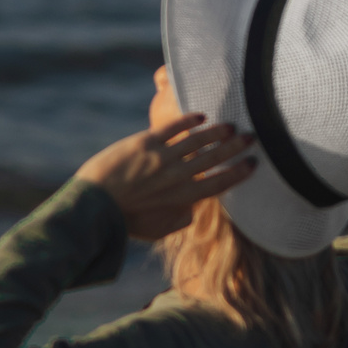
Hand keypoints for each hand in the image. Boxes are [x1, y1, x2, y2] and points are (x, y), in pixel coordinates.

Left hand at [75, 112, 258, 240]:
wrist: (94, 205)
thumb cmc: (124, 221)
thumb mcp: (157, 230)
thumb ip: (180, 221)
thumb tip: (193, 212)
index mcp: (184, 199)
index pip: (221, 183)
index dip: (240, 172)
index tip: (253, 163)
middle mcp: (179, 176)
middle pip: (216, 158)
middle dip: (237, 147)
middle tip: (251, 137)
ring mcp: (163, 157)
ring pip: (199, 140)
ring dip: (218, 131)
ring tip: (231, 126)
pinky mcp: (146, 142)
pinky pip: (174, 127)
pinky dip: (190, 120)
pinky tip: (201, 116)